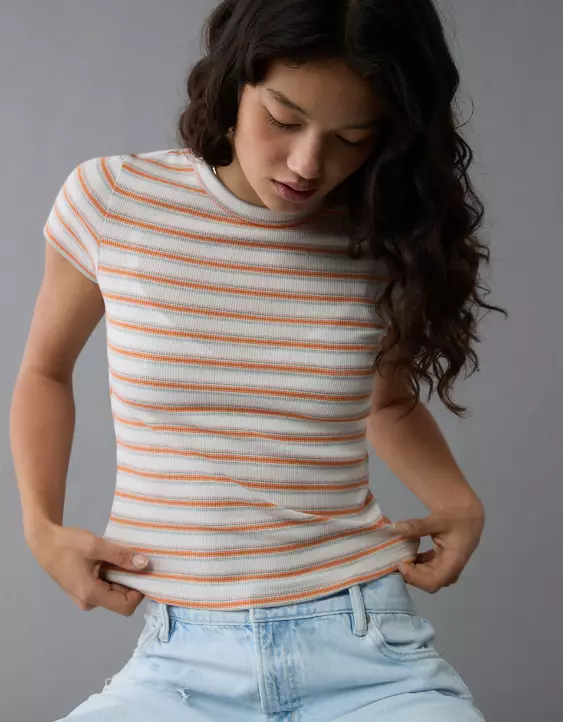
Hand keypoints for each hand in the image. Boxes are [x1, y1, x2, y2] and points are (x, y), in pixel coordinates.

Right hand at [28, 522, 149, 615]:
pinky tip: (111, 559)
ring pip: (114, 592)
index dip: (139, 592)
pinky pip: (105, 587)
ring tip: (121, 557)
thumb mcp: (96, 546)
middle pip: (121, 599)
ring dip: (122, 577)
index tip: (144, 571)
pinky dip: (112, 575)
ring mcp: (85, 597)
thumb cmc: (68, 544)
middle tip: (135, 559)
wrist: (44, 542)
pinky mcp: (83, 590)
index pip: (126, 606)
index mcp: (91, 594)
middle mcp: (88, 602)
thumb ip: (121, 556)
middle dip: (131, 581)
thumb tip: (144, 564)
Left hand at [393, 501, 484, 592]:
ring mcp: (445, 569)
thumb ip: (418, 526)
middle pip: (427, 582)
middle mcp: (450, 571)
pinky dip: (413, 563)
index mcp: (453, 563)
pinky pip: (424, 570)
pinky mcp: (439, 565)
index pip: (432, 582)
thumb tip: (397, 527)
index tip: (400, 563)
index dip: (414, 577)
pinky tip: (405, 553)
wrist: (467, 516)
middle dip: (409, 573)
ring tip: (396, 556)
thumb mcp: (437, 520)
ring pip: (424, 577)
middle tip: (393, 560)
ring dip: (410, 569)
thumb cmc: (455, 519)